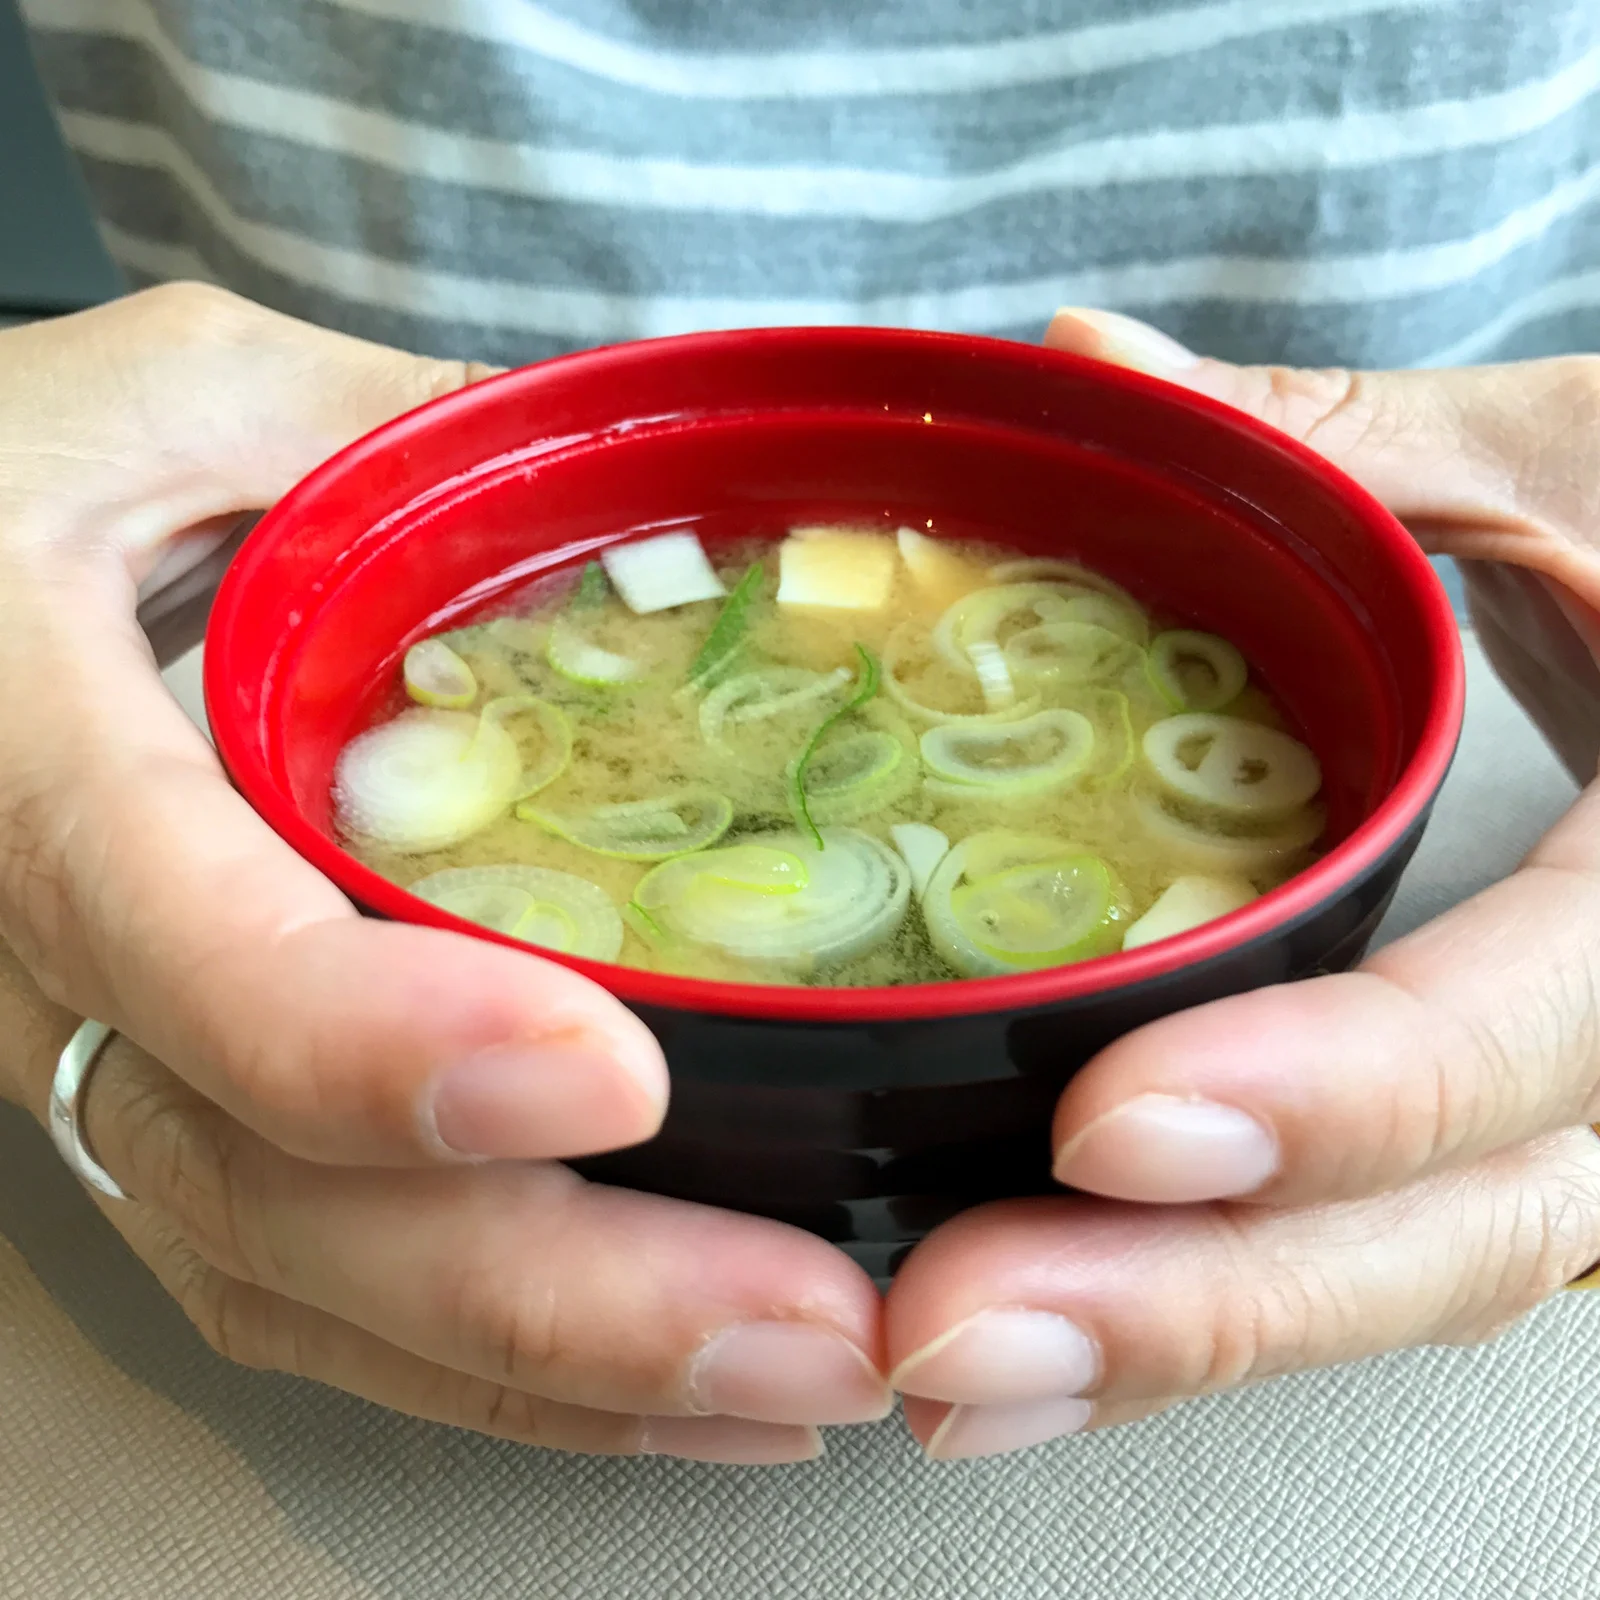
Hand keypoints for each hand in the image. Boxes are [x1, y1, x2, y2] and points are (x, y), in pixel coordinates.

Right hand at [0, 287, 886, 1463]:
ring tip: (799, 1379)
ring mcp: (107, 1077)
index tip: (609, 1075)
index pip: (187, 945)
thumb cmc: (14, 477)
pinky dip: (496, 1363)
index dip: (375, 1041)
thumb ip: (394, 436)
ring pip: (304, 1291)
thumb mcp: (190, 397)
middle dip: (555, 1299)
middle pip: (278, 1199)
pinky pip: (311, 1293)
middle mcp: (49, 976)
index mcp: (26, 760)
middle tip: (810, 1332)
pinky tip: (669, 1379)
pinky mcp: (168, 1124)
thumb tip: (639, 475)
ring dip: (562, 1373)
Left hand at [884, 310, 1599, 1460]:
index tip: (1111, 1125)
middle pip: (1467, 1232)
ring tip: (951, 1375)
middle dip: (1205, 1304)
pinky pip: (1401, 1241)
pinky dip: (1234, 1287)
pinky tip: (1062, 1325)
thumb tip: (1081, 364)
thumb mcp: (1578, 463)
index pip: (1546, 1021)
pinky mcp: (1553, 1131)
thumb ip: (1339, 440)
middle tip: (950, 1342)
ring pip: (1425, 1276)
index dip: (1343, 1090)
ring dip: (1187, 1345)